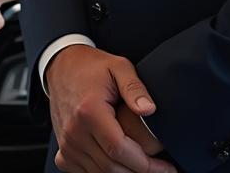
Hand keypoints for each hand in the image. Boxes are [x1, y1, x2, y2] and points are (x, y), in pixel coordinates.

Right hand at [48, 45, 175, 172]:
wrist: (61, 66)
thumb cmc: (91, 66)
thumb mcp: (118, 66)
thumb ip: (135, 88)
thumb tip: (149, 110)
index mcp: (89, 111)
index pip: (120, 149)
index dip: (147, 164)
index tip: (167, 167)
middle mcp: (75, 131)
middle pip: (111, 167)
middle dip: (139, 172)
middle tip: (160, 168)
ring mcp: (67, 143)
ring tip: (143, 166)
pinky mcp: (64, 151)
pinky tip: (119, 165)